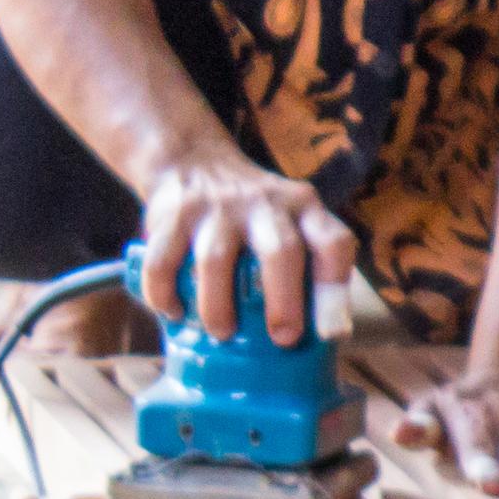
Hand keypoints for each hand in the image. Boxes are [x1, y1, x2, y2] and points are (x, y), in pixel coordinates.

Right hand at [137, 148, 357, 346]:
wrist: (194, 160)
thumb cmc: (252, 213)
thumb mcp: (290, 220)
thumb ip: (306, 264)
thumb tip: (323, 337)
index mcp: (303, 208)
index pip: (332, 242)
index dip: (334, 289)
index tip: (331, 333)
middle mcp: (265, 203)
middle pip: (281, 251)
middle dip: (283, 301)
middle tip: (282, 338)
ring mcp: (217, 207)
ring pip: (217, 260)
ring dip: (218, 306)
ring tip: (223, 332)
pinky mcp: (174, 215)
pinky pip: (164, 262)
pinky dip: (164, 294)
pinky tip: (173, 312)